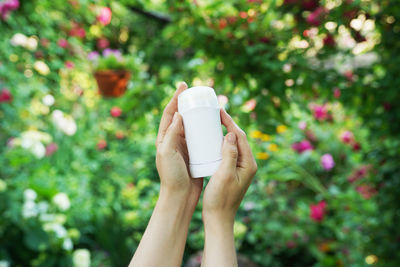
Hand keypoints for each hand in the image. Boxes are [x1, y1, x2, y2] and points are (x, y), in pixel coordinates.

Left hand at [129, 82, 202, 266]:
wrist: (180, 196)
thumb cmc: (171, 176)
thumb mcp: (167, 153)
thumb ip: (171, 135)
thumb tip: (179, 114)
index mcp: (164, 138)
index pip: (169, 113)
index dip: (175, 98)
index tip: (183, 86)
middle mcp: (173, 140)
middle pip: (181, 116)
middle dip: (188, 103)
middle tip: (198, 93)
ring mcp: (184, 146)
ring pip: (192, 125)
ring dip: (198, 114)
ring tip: (208, 105)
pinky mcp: (195, 153)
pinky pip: (201, 137)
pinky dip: (206, 129)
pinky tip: (215, 124)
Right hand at [201, 109, 256, 266]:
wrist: (218, 218)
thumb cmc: (220, 199)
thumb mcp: (224, 175)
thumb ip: (230, 155)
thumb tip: (231, 134)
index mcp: (249, 164)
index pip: (241, 137)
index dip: (230, 122)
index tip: (220, 111)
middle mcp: (248, 164)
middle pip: (239, 138)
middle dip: (229, 124)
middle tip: (216, 112)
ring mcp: (241, 168)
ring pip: (234, 144)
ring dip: (226, 132)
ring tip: (215, 121)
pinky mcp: (233, 171)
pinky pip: (229, 152)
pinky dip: (222, 143)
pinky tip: (213, 140)